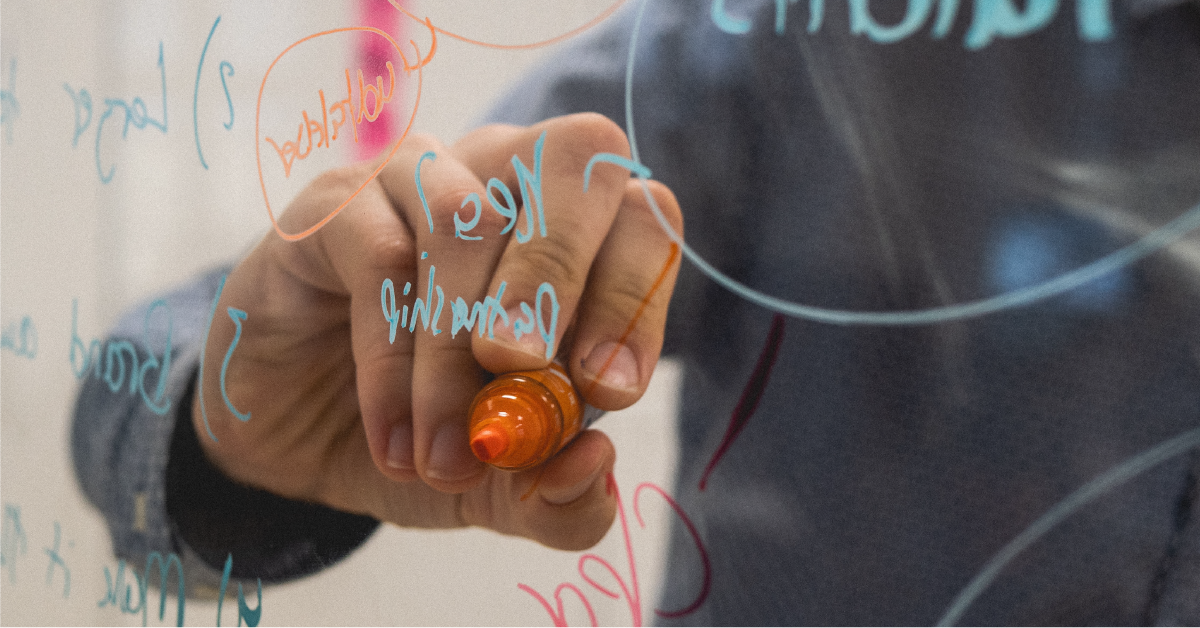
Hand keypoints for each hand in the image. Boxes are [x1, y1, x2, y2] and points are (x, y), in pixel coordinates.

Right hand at [193, 113, 682, 549]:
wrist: (299, 439)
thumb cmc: (428, 433)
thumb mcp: (506, 487)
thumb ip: (563, 496)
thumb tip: (596, 462)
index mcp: (580, 231)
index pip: (645, 217)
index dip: (636, 298)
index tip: (606, 394)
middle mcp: (509, 178)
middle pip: (575, 159)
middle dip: (558, 276)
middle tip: (522, 374)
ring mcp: (422, 177)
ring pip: (467, 220)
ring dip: (458, 351)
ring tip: (446, 456)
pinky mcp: (338, 205)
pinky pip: (380, 256)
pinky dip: (394, 359)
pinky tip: (394, 437)